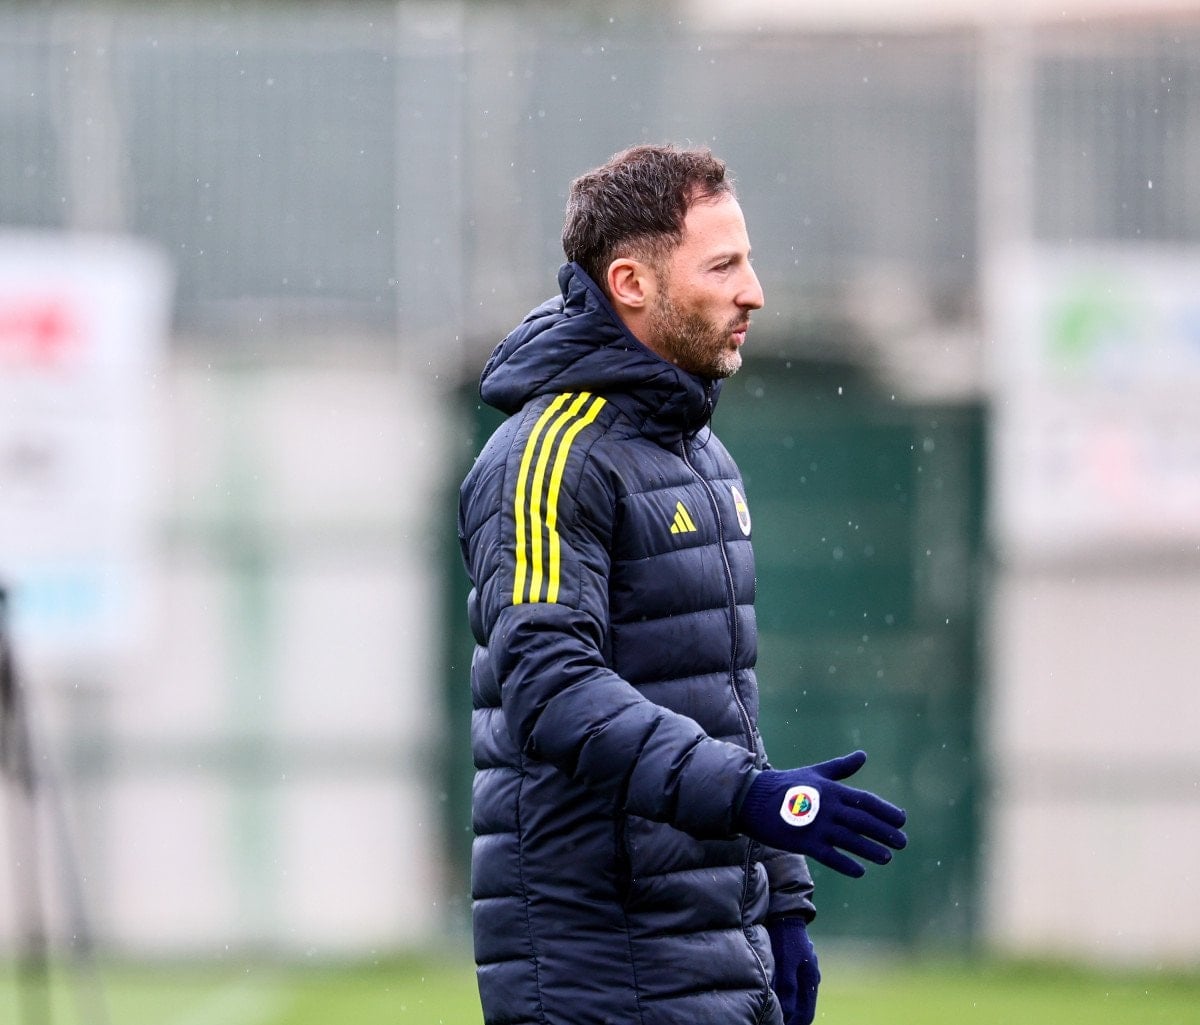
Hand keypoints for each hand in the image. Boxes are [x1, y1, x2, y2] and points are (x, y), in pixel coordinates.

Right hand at [735, 750, 906, 876]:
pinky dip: (845, 863)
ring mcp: (815, 825)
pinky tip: (859, 871)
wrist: (753, 799)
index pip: (865, 801)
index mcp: (831, 789)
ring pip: (849, 840)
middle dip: (884, 832)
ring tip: (887, 858)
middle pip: (862, 821)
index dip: (886, 811)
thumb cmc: (786, 785)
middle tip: (902, 842)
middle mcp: (826, 807)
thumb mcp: (815, 773)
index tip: (902, 820)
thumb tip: (863, 755)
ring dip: (870, 850)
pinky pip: (829, 855)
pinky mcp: (803, 842)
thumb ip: (841, 768)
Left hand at [767, 918, 818, 1024]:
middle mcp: (810, 978)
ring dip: (788, 1007)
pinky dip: (785, 995)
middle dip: (791, 1018)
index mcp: (811, 981)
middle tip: (776, 1021)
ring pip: (797, 998)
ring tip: (774, 1012)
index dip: (794, 1024)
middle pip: (802, 1008)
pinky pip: (793, 987)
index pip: (806, 1015)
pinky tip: (774, 996)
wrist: (786, 914)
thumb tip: (787, 1013)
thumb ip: (788, 988)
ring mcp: (804, 971)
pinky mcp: (796, 965)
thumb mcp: (786, 963)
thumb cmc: (786, 938)